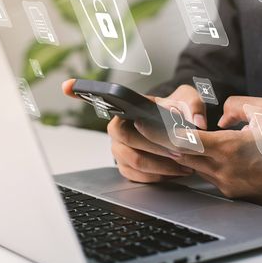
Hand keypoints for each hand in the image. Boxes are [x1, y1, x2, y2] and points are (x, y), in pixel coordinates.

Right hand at [61, 79, 205, 182]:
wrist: (179, 130)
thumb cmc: (178, 112)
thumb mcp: (189, 101)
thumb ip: (193, 106)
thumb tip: (194, 122)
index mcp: (125, 109)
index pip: (102, 99)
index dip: (81, 90)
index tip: (67, 85)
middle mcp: (116, 129)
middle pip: (129, 142)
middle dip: (156, 149)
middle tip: (180, 153)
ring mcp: (119, 150)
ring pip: (135, 163)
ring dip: (161, 167)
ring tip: (184, 165)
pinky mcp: (126, 168)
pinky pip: (138, 177)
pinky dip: (157, 177)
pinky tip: (174, 172)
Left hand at [134, 96, 261, 210]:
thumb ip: (238, 105)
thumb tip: (219, 116)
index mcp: (228, 150)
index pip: (183, 142)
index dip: (158, 132)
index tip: (140, 123)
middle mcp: (222, 171)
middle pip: (178, 156)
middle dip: (156, 143)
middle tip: (136, 127)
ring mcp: (225, 185)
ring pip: (191, 165)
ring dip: (178, 152)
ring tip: (164, 135)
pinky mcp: (230, 193)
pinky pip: (207, 174)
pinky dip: (198, 162)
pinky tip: (198, 150)